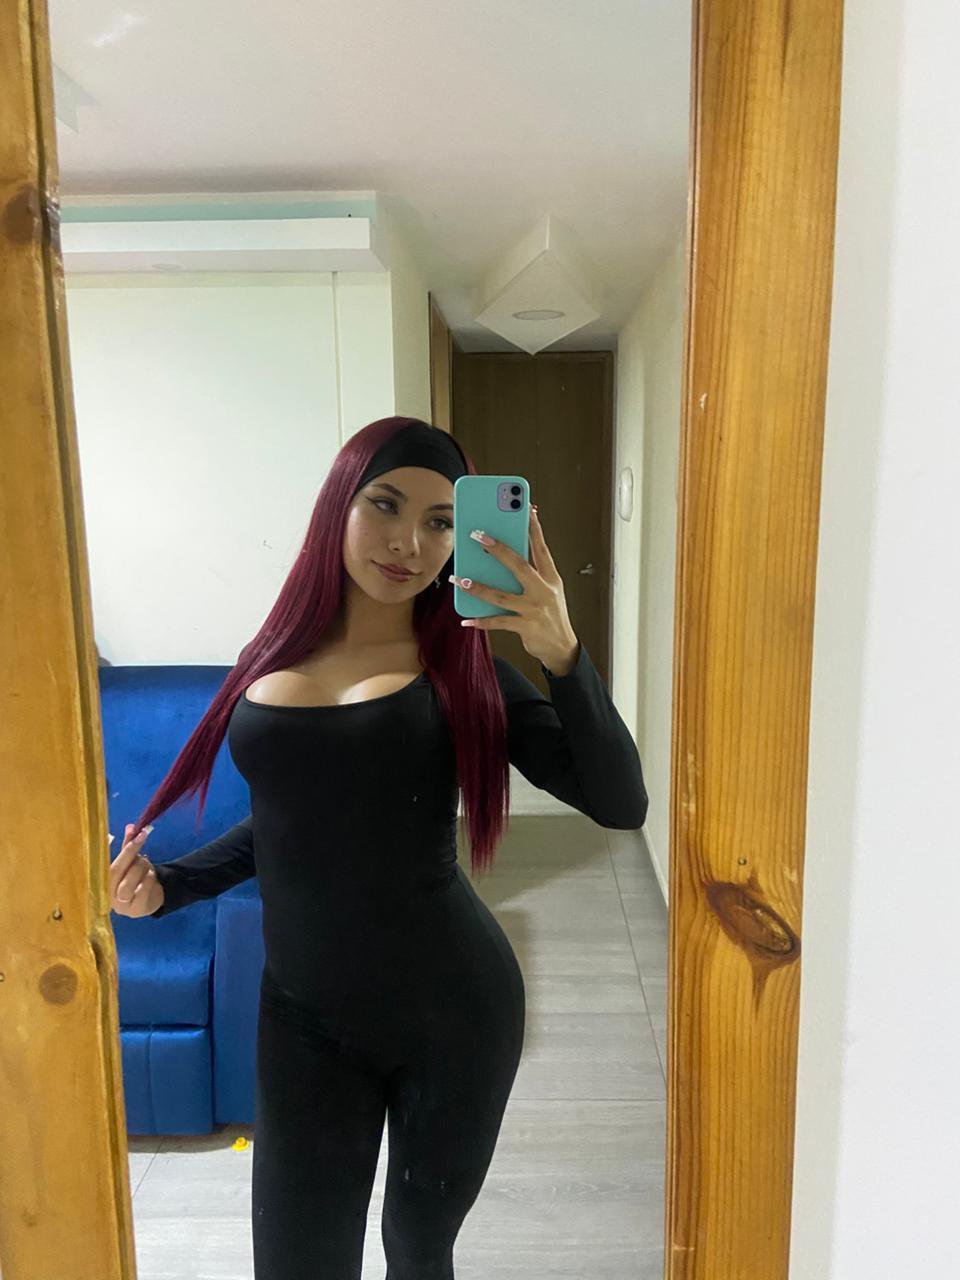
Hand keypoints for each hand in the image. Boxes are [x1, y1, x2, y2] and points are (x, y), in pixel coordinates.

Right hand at [109, 823, 163, 916]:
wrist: (149, 899)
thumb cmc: (136, 879)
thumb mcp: (131, 863)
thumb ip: (129, 847)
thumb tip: (131, 827)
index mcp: (102, 880)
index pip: (110, 863)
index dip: (125, 849)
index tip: (139, 834)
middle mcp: (106, 894)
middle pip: (115, 872)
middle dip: (132, 856)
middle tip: (143, 851)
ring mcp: (120, 905)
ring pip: (127, 884)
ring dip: (140, 869)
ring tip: (147, 865)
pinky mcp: (135, 910)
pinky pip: (141, 892)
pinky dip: (148, 880)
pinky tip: (150, 876)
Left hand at [451, 506, 579, 672]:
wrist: (562, 647)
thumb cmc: (551, 613)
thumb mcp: (549, 589)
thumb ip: (532, 573)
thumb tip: (505, 554)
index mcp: (551, 577)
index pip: (541, 548)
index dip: (534, 528)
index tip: (526, 508)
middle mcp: (544, 591)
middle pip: (519, 565)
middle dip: (498, 549)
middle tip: (477, 535)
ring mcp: (534, 609)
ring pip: (501, 596)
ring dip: (477, 587)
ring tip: (459, 580)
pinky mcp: (525, 627)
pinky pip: (498, 622)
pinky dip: (481, 621)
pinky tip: (467, 619)